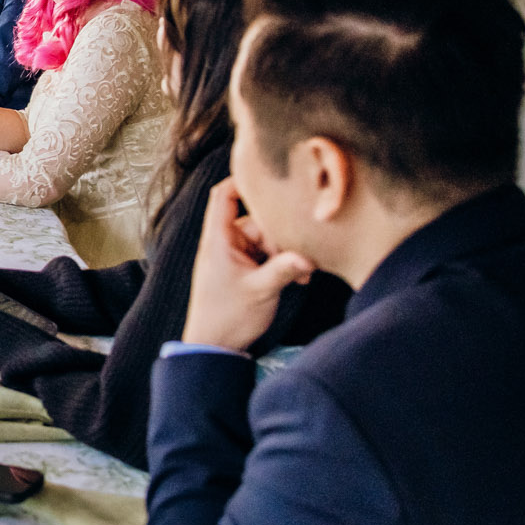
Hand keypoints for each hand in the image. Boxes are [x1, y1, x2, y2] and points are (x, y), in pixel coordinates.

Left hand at [180, 177, 315, 351]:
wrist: (214, 346)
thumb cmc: (227, 318)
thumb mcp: (260, 291)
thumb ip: (284, 269)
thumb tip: (310, 256)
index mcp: (218, 240)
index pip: (224, 195)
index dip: (243, 181)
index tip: (271, 178)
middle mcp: (226, 243)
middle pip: (258, 221)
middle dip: (282, 237)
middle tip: (302, 256)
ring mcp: (236, 256)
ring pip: (269, 240)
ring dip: (287, 254)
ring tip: (302, 275)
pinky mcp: (246, 269)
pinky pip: (269, 256)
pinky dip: (284, 264)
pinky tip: (299, 280)